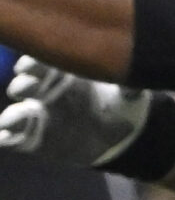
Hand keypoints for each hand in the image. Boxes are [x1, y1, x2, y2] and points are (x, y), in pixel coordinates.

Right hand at [0, 60, 150, 166]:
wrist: (117, 137)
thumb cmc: (120, 105)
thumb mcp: (130, 94)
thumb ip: (130, 85)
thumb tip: (136, 77)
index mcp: (66, 74)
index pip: (45, 61)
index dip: (37, 60)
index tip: (34, 62)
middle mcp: (46, 91)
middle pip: (27, 82)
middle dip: (25, 82)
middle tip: (29, 84)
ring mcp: (37, 115)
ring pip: (18, 111)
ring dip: (15, 113)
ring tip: (23, 114)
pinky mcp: (33, 138)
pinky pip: (13, 137)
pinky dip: (7, 136)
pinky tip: (5, 136)